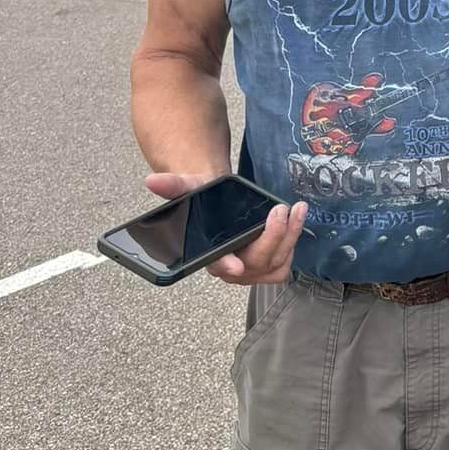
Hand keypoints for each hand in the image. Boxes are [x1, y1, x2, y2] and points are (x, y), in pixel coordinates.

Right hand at [144, 173, 307, 286]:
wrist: (218, 200)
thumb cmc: (203, 198)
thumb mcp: (188, 187)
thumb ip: (173, 186)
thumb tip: (152, 180)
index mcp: (206, 252)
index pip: (215, 264)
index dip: (225, 265)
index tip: (236, 265)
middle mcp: (228, 266)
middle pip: (254, 262)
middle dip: (272, 237)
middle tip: (280, 210)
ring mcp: (248, 269)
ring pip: (273, 265)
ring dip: (289, 239)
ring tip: (296, 211)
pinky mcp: (265, 266)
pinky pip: (282, 267)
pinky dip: (291, 246)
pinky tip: (294, 224)